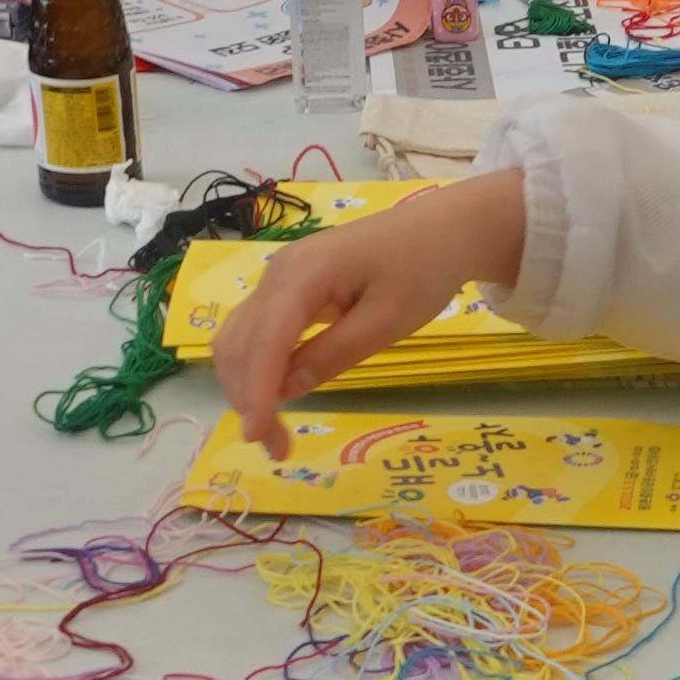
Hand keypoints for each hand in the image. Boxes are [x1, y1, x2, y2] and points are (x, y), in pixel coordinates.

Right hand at [207, 171, 523, 433]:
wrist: (440, 229)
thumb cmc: (422, 270)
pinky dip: (258, 368)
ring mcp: (278, 278)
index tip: (256, 436)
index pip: (264, 341)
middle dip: (248, 398)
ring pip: (239, 339)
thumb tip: (288, 390)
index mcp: (302, 275)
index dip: (256, 391)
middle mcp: (278, 272)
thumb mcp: (387, 321)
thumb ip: (335, 353)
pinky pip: (256, 331)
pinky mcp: (287, 287)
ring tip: (276, 432)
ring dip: (247, 387)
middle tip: (278, 450)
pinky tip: (279, 396)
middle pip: (239, 343)